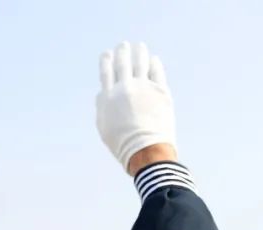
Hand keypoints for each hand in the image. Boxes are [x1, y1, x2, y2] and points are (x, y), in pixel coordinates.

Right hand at [96, 42, 176, 173]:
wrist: (146, 151)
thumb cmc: (123, 145)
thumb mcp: (104, 128)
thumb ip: (102, 107)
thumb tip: (102, 94)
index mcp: (108, 97)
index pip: (106, 72)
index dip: (106, 61)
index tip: (108, 53)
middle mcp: (125, 88)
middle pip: (123, 64)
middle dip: (122, 52)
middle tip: (124, 45)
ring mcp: (143, 88)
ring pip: (141, 63)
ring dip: (139, 53)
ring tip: (140, 47)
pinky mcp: (161, 91)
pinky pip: (157, 72)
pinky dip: (154, 64)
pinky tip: (154, 60)